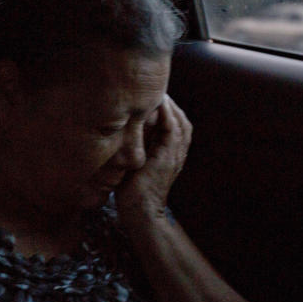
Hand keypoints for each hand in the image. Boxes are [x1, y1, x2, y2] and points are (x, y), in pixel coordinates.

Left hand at [116, 94, 191, 229]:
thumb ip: (134, 147)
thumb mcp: (133, 162)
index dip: (167, 109)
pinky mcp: (168, 157)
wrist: (138, 211)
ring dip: (170, 105)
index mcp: (170, 153)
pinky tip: (160, 103)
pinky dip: (169, 115)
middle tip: (157, 90)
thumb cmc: (130, 190)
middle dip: (170, 104)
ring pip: (180, 122)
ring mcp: (175, 155)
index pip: (175, 124)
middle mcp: (176, 153)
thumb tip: (120, 131)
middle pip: (181, 120)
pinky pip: (174, 130)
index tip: (154, 97)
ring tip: (159, 92)